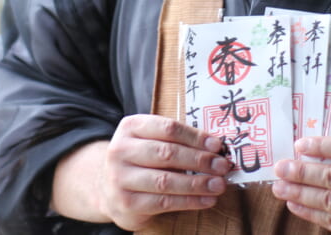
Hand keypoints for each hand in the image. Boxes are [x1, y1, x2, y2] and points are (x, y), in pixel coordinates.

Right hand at [98, 114, 230, 229]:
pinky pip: (164, 202)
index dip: (195, 137)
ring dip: (197, 183)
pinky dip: (189, 201)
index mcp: (130, 127)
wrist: (108, 187)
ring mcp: (120, 177)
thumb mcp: (150, 140)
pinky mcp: (126, 202)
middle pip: (167, 153)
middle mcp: (121, 150)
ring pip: (166, 180)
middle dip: (199, 160)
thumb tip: (214, 147)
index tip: (217, 145)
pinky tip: (206, 200)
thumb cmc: (139, 159)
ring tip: (218, 185)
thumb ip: (176, 140)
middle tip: (222, 166)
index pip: (168, 128)